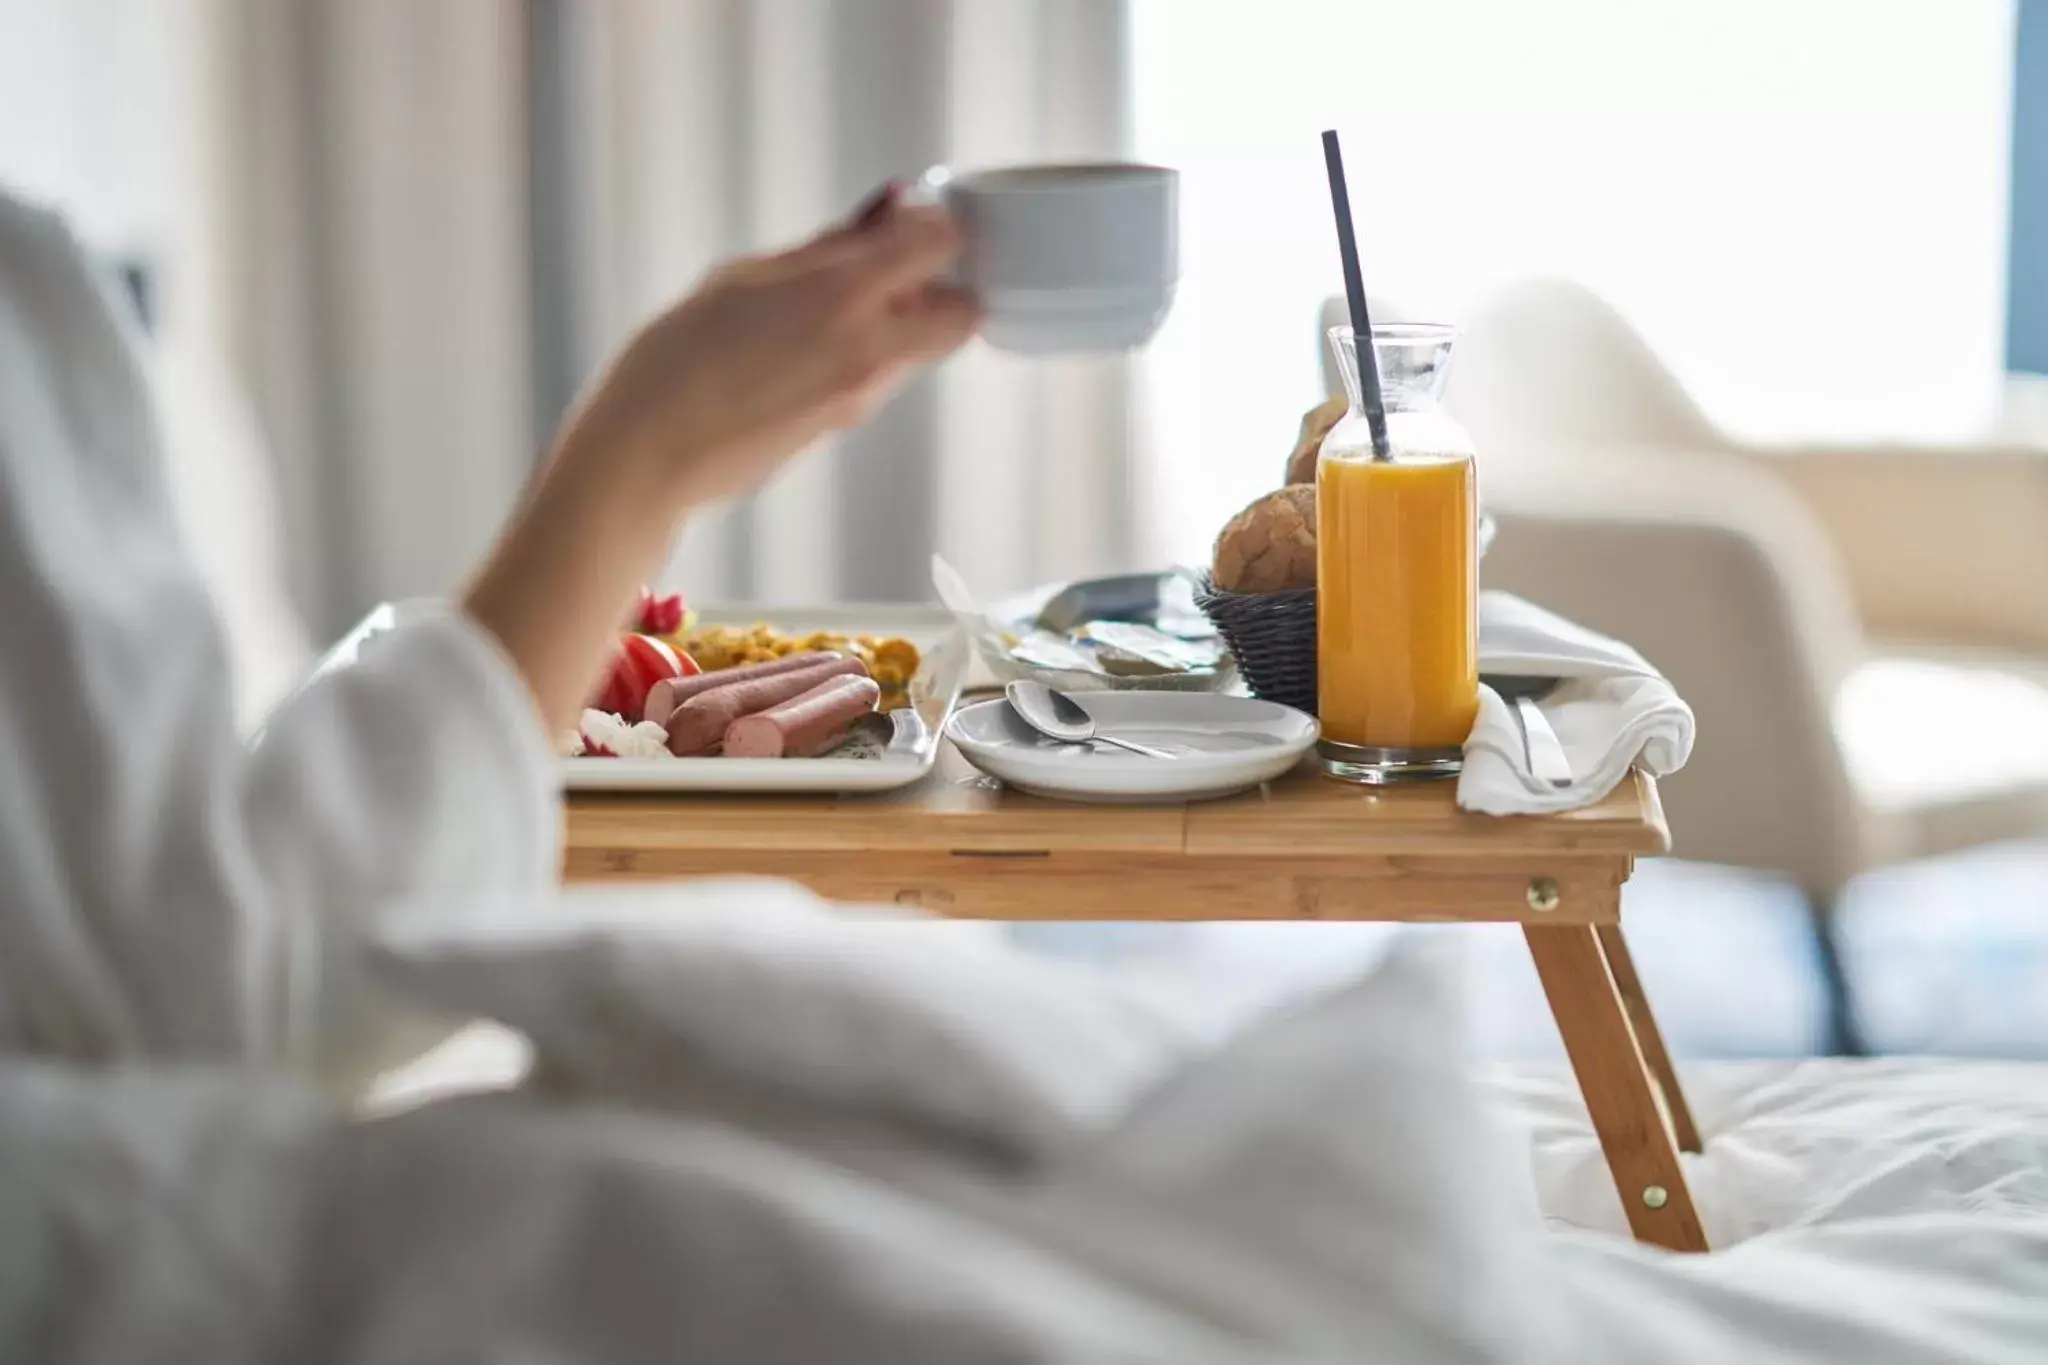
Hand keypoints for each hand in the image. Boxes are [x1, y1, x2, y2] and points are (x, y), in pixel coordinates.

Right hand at [463, 188, 978, 734]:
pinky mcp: (847, 425)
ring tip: (823, 312)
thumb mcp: (743, 276)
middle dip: (942, 288)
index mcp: (843, 294)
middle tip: (889, 272)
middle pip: (964, 312)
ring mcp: (865, 394)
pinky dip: (868, 353)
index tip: (907, 218)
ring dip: (900, 322)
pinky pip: (884, 376)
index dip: (932, 224)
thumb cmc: (676, 358)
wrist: (649, 455)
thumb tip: (885, 213)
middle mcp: (871, 348)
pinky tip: (803, 350)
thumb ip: (825, 247)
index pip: (941, 243)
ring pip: (924, 348)